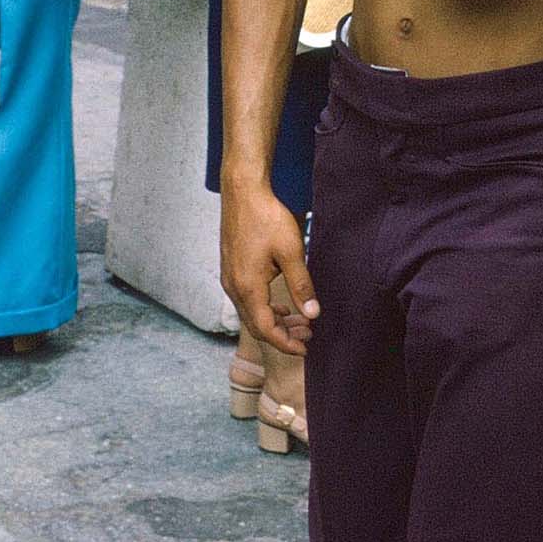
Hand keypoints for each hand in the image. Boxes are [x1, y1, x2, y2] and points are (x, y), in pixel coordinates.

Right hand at [219, 178, 317, 355]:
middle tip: (308, 337)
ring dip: (275, 322)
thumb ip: (301, 285)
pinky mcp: (231, 270)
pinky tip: (281, 305)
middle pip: (256, 326)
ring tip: (300, 322)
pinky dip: (265, 309)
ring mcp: (230, 279)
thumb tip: (312, 314)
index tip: (305, 348)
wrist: (243, 193)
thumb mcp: (291, 252)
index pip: (266, 329)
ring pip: (251, 314)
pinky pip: (246, 301)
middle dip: (282, 336)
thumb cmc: (266, 218)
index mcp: (248, 287)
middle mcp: (234, 287)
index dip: (285, 343)